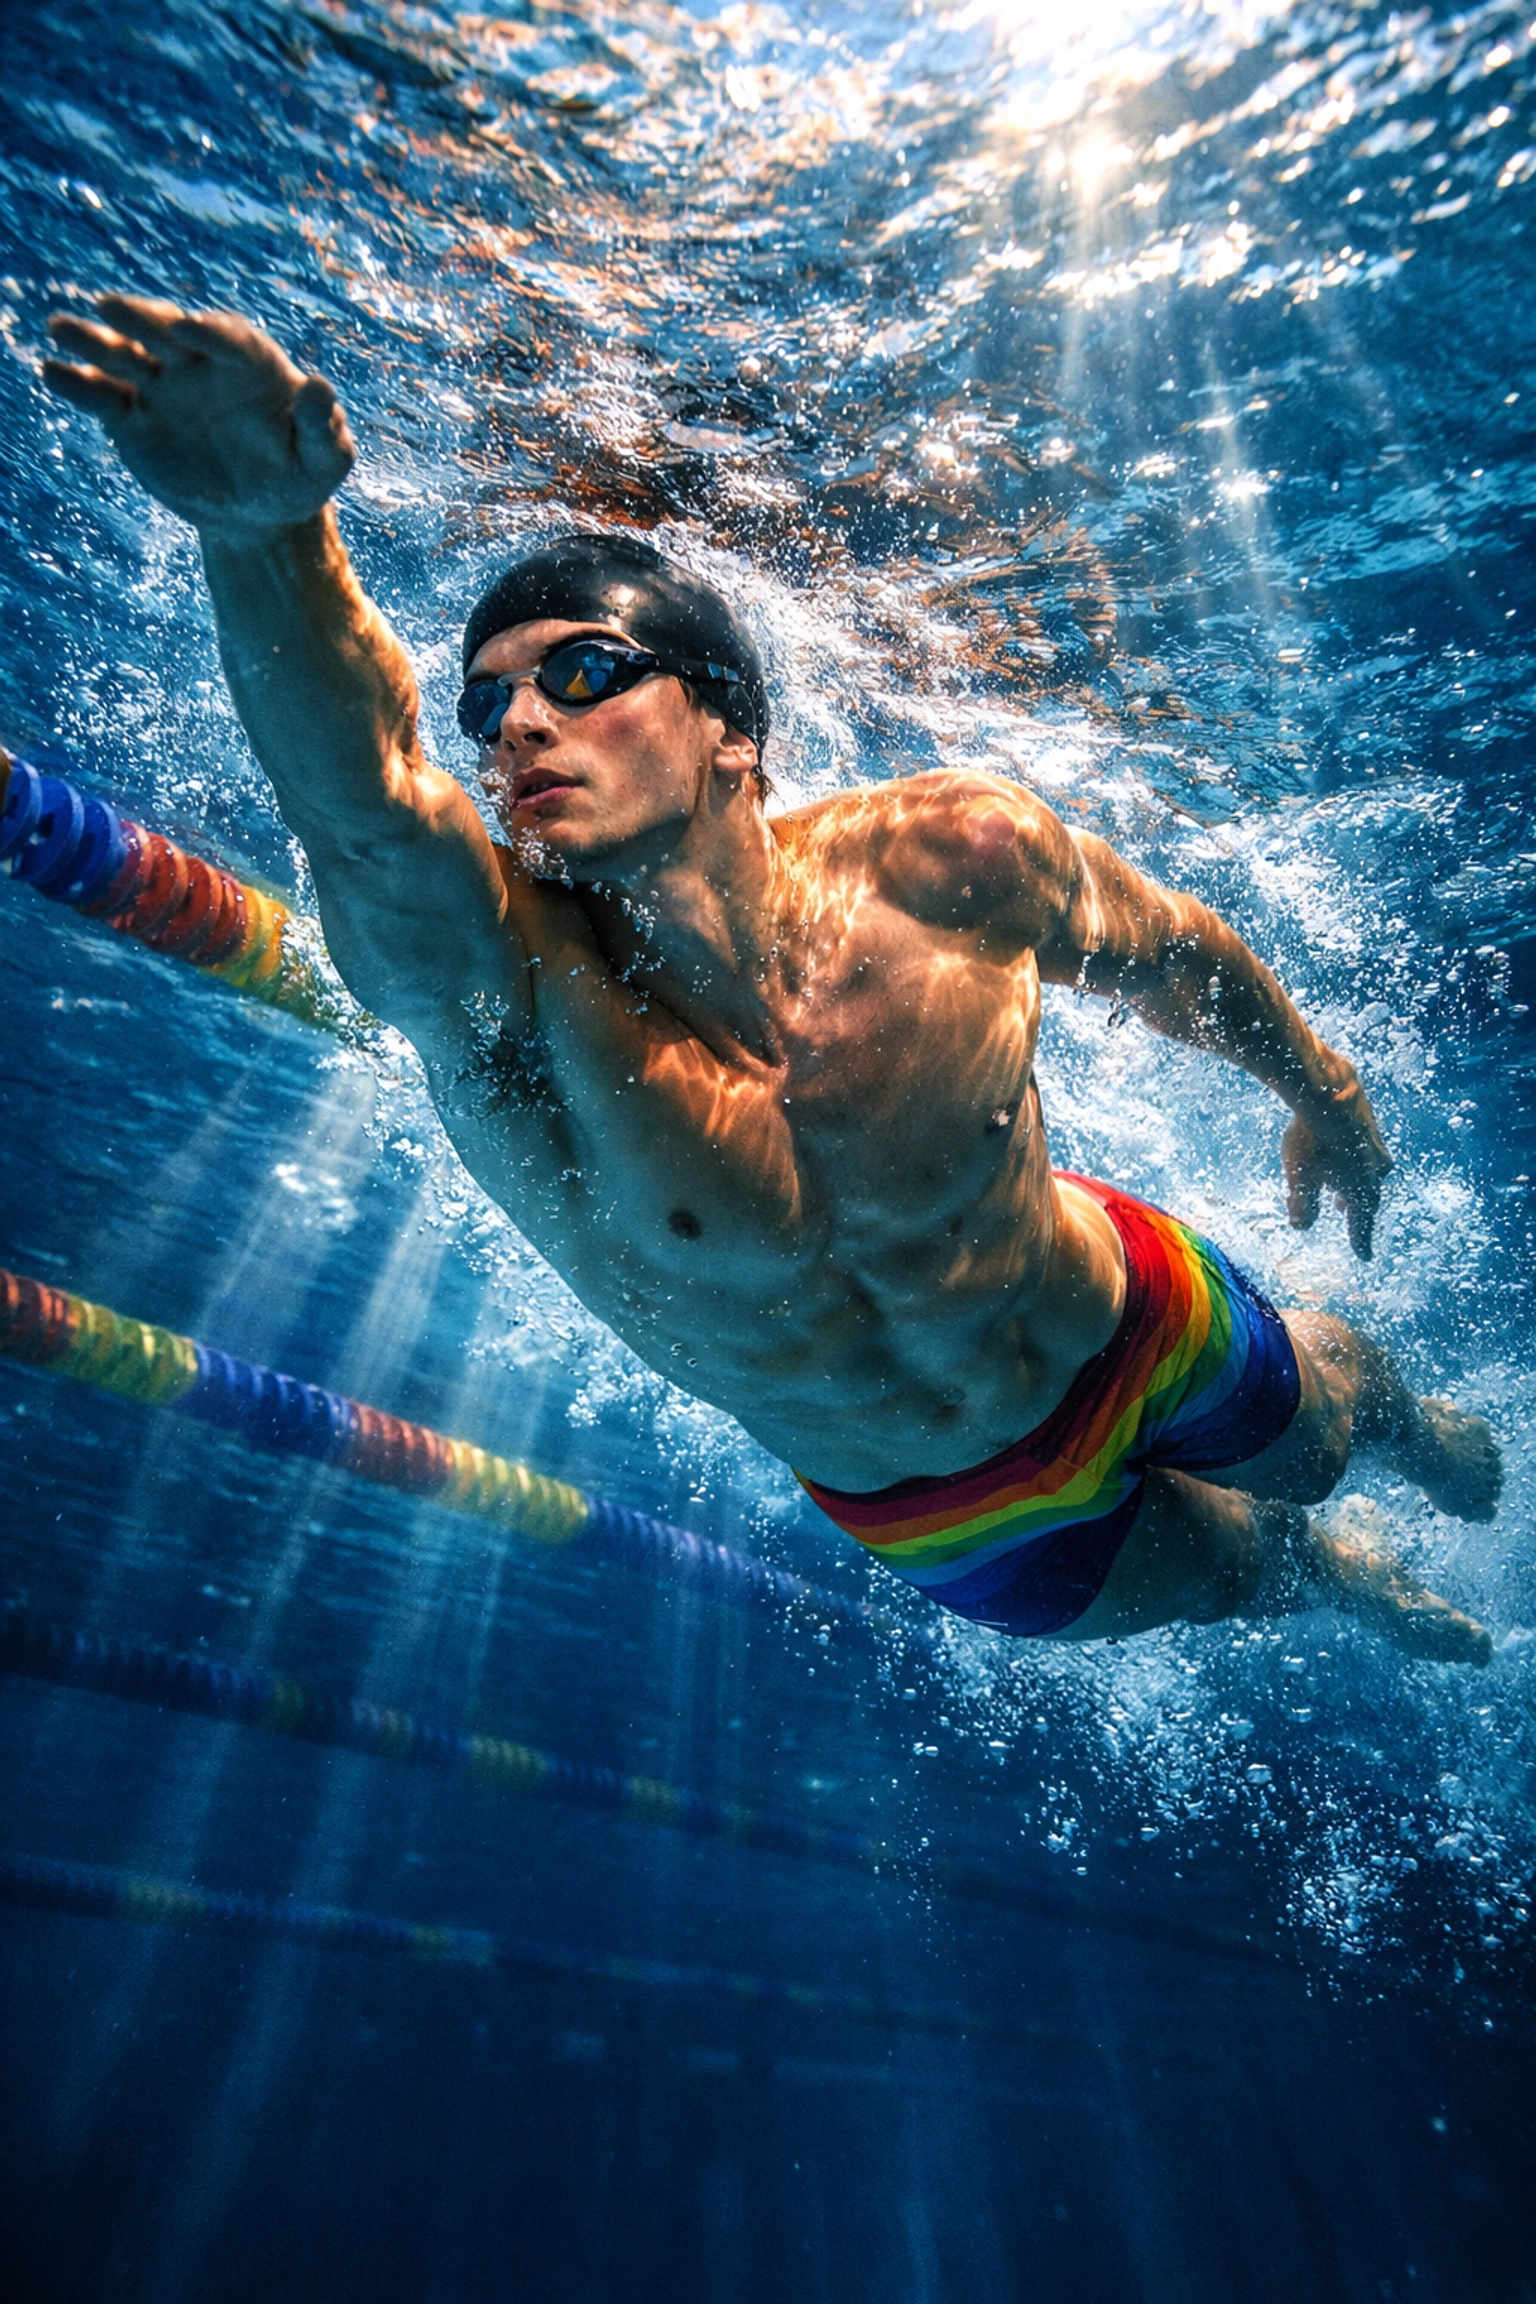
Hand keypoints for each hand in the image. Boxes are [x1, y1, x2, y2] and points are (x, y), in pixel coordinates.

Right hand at [43, 294, 354, 539]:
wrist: (259, 513)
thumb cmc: (299, 478)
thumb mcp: (324, 462)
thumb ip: (322, 428)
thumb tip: (320, 387)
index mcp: (250, 363)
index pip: (228, 337)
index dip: (207, 332)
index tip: (185, 331)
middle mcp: (199, 363)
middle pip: (166, 332)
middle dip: (140, 318)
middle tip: (109, 308)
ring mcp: (162, 387)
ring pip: (125, 355)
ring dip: (93, 341)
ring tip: (60, 328)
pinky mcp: (133, 416)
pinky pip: (102, 395)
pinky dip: (77, 384)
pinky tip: (51, 371)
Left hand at [1282, 1059, 1391, 1258]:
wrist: (1329, 1090)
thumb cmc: (1313, 1140)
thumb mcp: (1300, 1178)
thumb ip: (1302, 1206)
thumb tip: (1301, 1226)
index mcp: (1362, 1190)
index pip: (1361, 1224)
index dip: (1361, 1241)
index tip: (1365, 1257)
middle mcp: (1375, 1171)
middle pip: (1367, 1197)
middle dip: (1356, 1211)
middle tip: (1348, 1218)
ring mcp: (1375, 1147)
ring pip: (1367, 1174)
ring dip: (1355, 1185)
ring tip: (1340, 1192)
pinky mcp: (1369, 1126)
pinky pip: (1363, 1152)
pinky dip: (1353, 1162)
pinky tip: (1340, 1156)